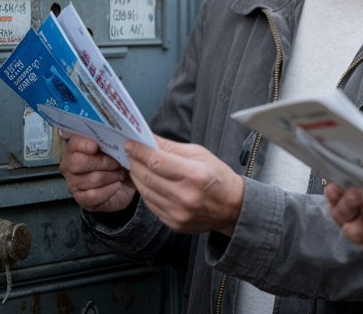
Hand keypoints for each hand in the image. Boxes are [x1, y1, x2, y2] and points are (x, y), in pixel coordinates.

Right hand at [58, 131, 135, 213]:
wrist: (125, 184)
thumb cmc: (118, 163)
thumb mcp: (117, 148)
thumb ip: (112, 140)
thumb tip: (118, 135)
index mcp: (76, 148)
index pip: (74, 143)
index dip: (84, 144)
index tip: (96, 146)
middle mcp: (70, 165)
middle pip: (79, 161)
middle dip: (103, 162)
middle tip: (117, 162)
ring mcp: (73, 183)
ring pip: (90, 179)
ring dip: (111, 176)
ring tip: (119, 174)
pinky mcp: (82, 199)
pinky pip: (93, 195)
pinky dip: (110, 190)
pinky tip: (116, 185)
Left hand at [125, 135, 244, 236]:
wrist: (233, 207)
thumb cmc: (218, 177)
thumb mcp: (200, 155)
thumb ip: (172, 147)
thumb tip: (149, 139)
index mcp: (194, 175)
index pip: (157, 161)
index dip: (140, 151)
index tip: (130, 144)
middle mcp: (185, 196)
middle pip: (147, 177)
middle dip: (135, 162)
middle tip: (130, 153)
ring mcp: (178, 213)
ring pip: (145, 192)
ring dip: (137, 177)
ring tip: (136, 166)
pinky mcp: (174, 223)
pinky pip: (151, 205)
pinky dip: (146, 192)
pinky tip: (147, 182)